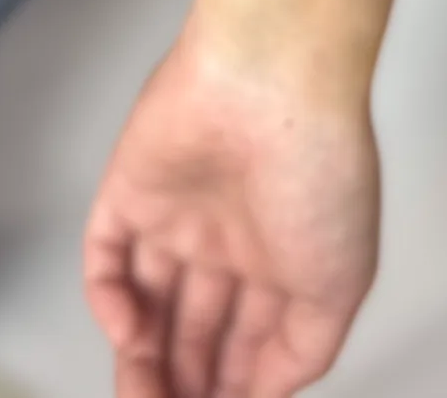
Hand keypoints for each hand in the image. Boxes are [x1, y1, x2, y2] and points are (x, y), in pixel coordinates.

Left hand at [84, 22, 379, 397]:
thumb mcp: (341, 279)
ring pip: (145, 303)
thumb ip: (305, 348)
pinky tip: (129, 333)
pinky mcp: (130, 187)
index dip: (232, 386)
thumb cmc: (320, 163)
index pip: (247, 338)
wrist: (272, 80)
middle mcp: (229, 236)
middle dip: (183, 381)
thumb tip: (264, 393)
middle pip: (192, 328)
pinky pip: (105, 255)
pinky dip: (108, 302)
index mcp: (282, 254)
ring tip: (144, 397)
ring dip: (139, 359)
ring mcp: (176, 212)